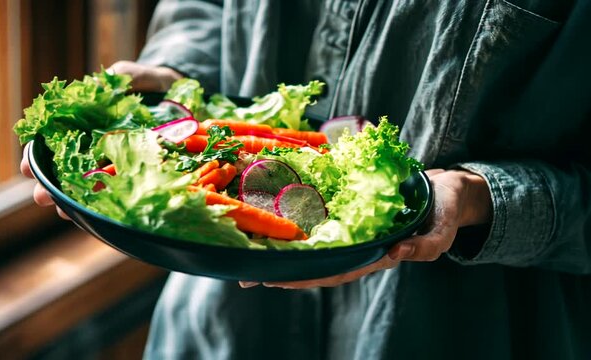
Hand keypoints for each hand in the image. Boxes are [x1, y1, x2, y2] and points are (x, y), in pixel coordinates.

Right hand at [21, 61, 182, 216]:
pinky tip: (99, 214)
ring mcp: (115, 161)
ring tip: (65, 213)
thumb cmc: (147, 84)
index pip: (52, 144)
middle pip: (65, 170)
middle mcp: (94, 147)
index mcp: (83, 125)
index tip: (28, 168)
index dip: (37, 157)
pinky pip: (120, 190)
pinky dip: (109, 203)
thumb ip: (115, 79)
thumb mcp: (128, 76)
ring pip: (88, 186)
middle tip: (42, 198)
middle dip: (50, 186)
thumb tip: (95, 86)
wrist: (179, 94)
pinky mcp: (137, 171)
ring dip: (75, 201)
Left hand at [246, 169, 492, 288]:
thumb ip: (422, 248)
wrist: (445, 191)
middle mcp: (357, 245)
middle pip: (314, 262)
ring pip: (312, 242)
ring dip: (283, 246)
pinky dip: (298, 219)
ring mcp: (351, 228)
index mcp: (374, 256)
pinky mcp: (349, 209)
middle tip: (246, 273)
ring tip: (250, 248)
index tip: (274, 280)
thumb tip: (393, 254)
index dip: (303, 277)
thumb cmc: (443, 214)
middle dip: (281, 269)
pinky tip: (275, 217)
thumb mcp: (440, 233)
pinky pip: (320, 217)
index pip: (333, 272)